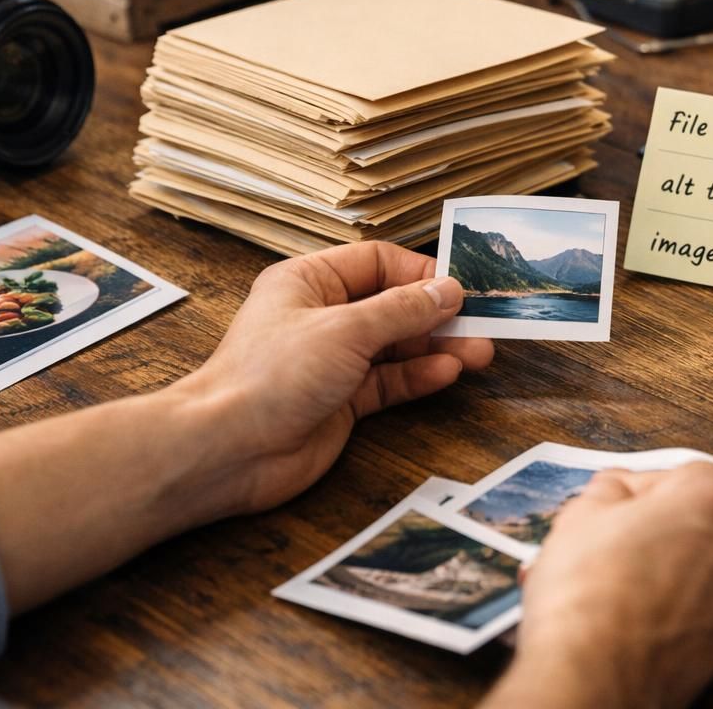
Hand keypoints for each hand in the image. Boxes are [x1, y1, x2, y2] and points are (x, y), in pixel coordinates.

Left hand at [169, 242, 494, 516]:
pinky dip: (418, 376)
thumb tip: (447, 290)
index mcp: (309, 282)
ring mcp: (331, 361)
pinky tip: (448, 372)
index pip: (376, 263)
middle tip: (482, 323)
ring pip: (395, 346)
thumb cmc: (270, 376)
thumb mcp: (346, 330)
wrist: (230, 449)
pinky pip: (388, 381)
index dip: (420, 273)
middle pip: (391, 305)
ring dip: (436, 347)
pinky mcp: (340, 401)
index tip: (461, 287)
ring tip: (479, 352)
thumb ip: (402, 310)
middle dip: (436, 314)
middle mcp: (321, 317)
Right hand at [485, 463, 712, 708]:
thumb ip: (610, 487)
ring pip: (702, 565)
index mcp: (712, 498)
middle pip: (698, 520)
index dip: (638, 490)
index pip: (679, 474)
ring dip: (668, 568)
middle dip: (658, 528)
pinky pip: (705, 608)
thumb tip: (618, 490)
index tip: (612, 508)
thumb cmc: (588, 594)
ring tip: (618, 585)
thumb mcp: (580, 511)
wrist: (594, 677)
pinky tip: (636, 616)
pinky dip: (678, 608)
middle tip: (611, 545)